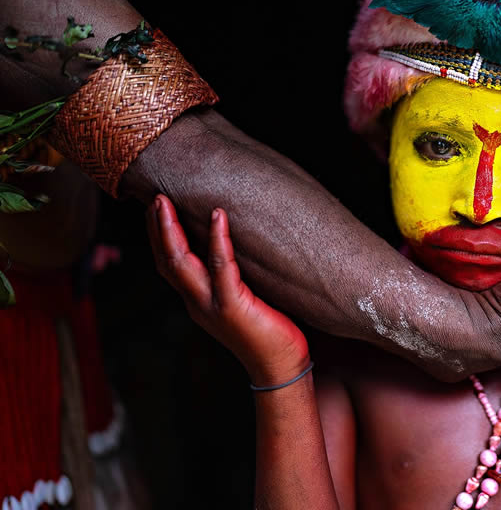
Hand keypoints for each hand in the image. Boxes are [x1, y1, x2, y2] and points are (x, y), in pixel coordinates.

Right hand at [146, 194, 308, 386]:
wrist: (282, 369)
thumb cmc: (270, 331)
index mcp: (198, 301)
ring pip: (181, 264)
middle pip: (166, 261)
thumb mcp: (242, 302)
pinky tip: (218, 216)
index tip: (155, 208)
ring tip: (166, 202)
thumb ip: (232, 279)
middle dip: (157, 228)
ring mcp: (212, 306)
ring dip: (171, 231)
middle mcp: (198, 303)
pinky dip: (217, 240)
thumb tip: (236, 247)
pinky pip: (222, 269)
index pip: (169, 265)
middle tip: (155, 196)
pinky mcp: (234, 308)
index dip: (158, 237)